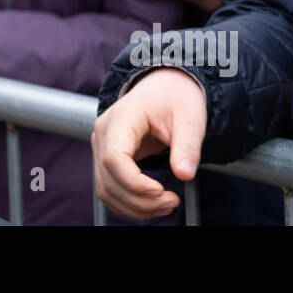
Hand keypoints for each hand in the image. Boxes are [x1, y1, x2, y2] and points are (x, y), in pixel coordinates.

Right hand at [92, 68, 205, 218]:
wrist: (165, 86)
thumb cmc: (176, 98)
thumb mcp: (190, 118)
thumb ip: (187, 146)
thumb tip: (185, 175)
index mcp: (121, 118)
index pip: (114, 158)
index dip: (134, 182)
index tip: (161, 191)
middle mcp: (104, 133)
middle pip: (109, 179)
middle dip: (140, 200)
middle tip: (173, 202)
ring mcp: (102, 146)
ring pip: (106, 189)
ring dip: (134, 206)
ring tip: (167, 205)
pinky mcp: (107, 159)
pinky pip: (110, 188)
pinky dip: (129, 203)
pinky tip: (154, 204)